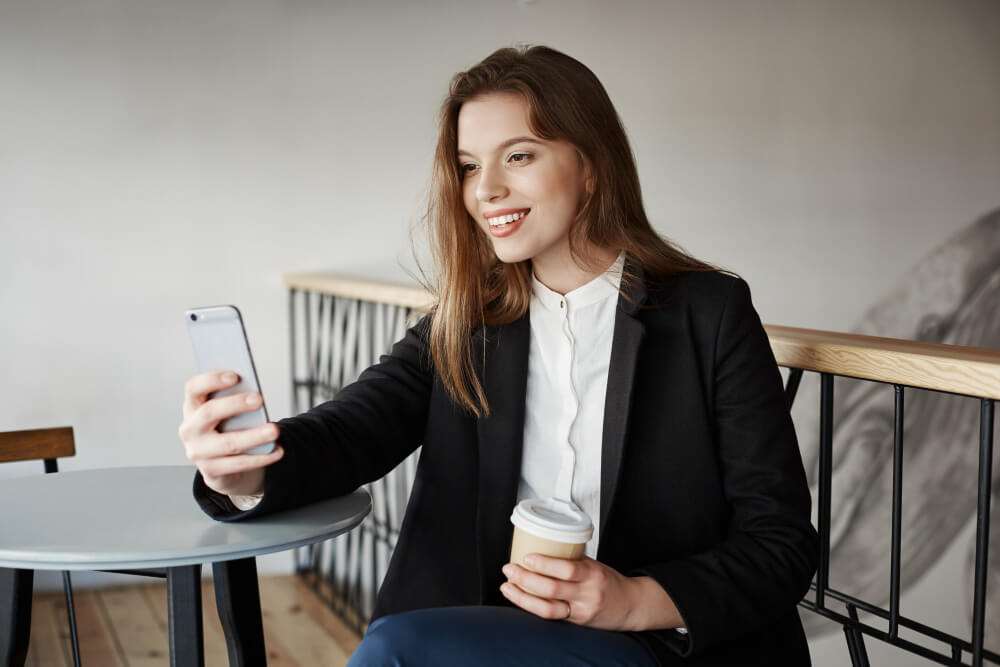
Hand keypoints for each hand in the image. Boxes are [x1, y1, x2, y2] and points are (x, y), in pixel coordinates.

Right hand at [178, 371, 283, 496]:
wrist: (221, 464)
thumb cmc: (228, 427)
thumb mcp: (228, 412)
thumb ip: (236, 400)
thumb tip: (255, 393)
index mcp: (192, 406)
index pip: (194, 388)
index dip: (211, 380)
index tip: (235, 376)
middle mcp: (190, 429)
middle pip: (209, 413)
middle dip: (235, 404)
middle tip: (259, 399)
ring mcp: (198, 452)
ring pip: (227, 443)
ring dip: (254, 436)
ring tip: (275, 430)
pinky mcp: (210, 471)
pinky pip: (238, 463)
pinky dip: (260, 457)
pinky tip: (277, 450)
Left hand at [500, 555, 681, 631]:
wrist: (630, 606)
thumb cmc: (610, 582)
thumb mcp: (595, 565)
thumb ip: (572, 560)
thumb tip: (543, 549)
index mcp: (593, 574)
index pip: (567, 569)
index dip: (545, 564)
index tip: (527, 557)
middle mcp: (587, 594)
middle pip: (552, 589)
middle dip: (526, 579)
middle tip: (510, 569)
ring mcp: (581, 611)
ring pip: (548, 608)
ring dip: (523, 597)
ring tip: (508, 587)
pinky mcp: (575, 622)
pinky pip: (551, 615)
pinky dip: (533, 607)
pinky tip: (521, 599)